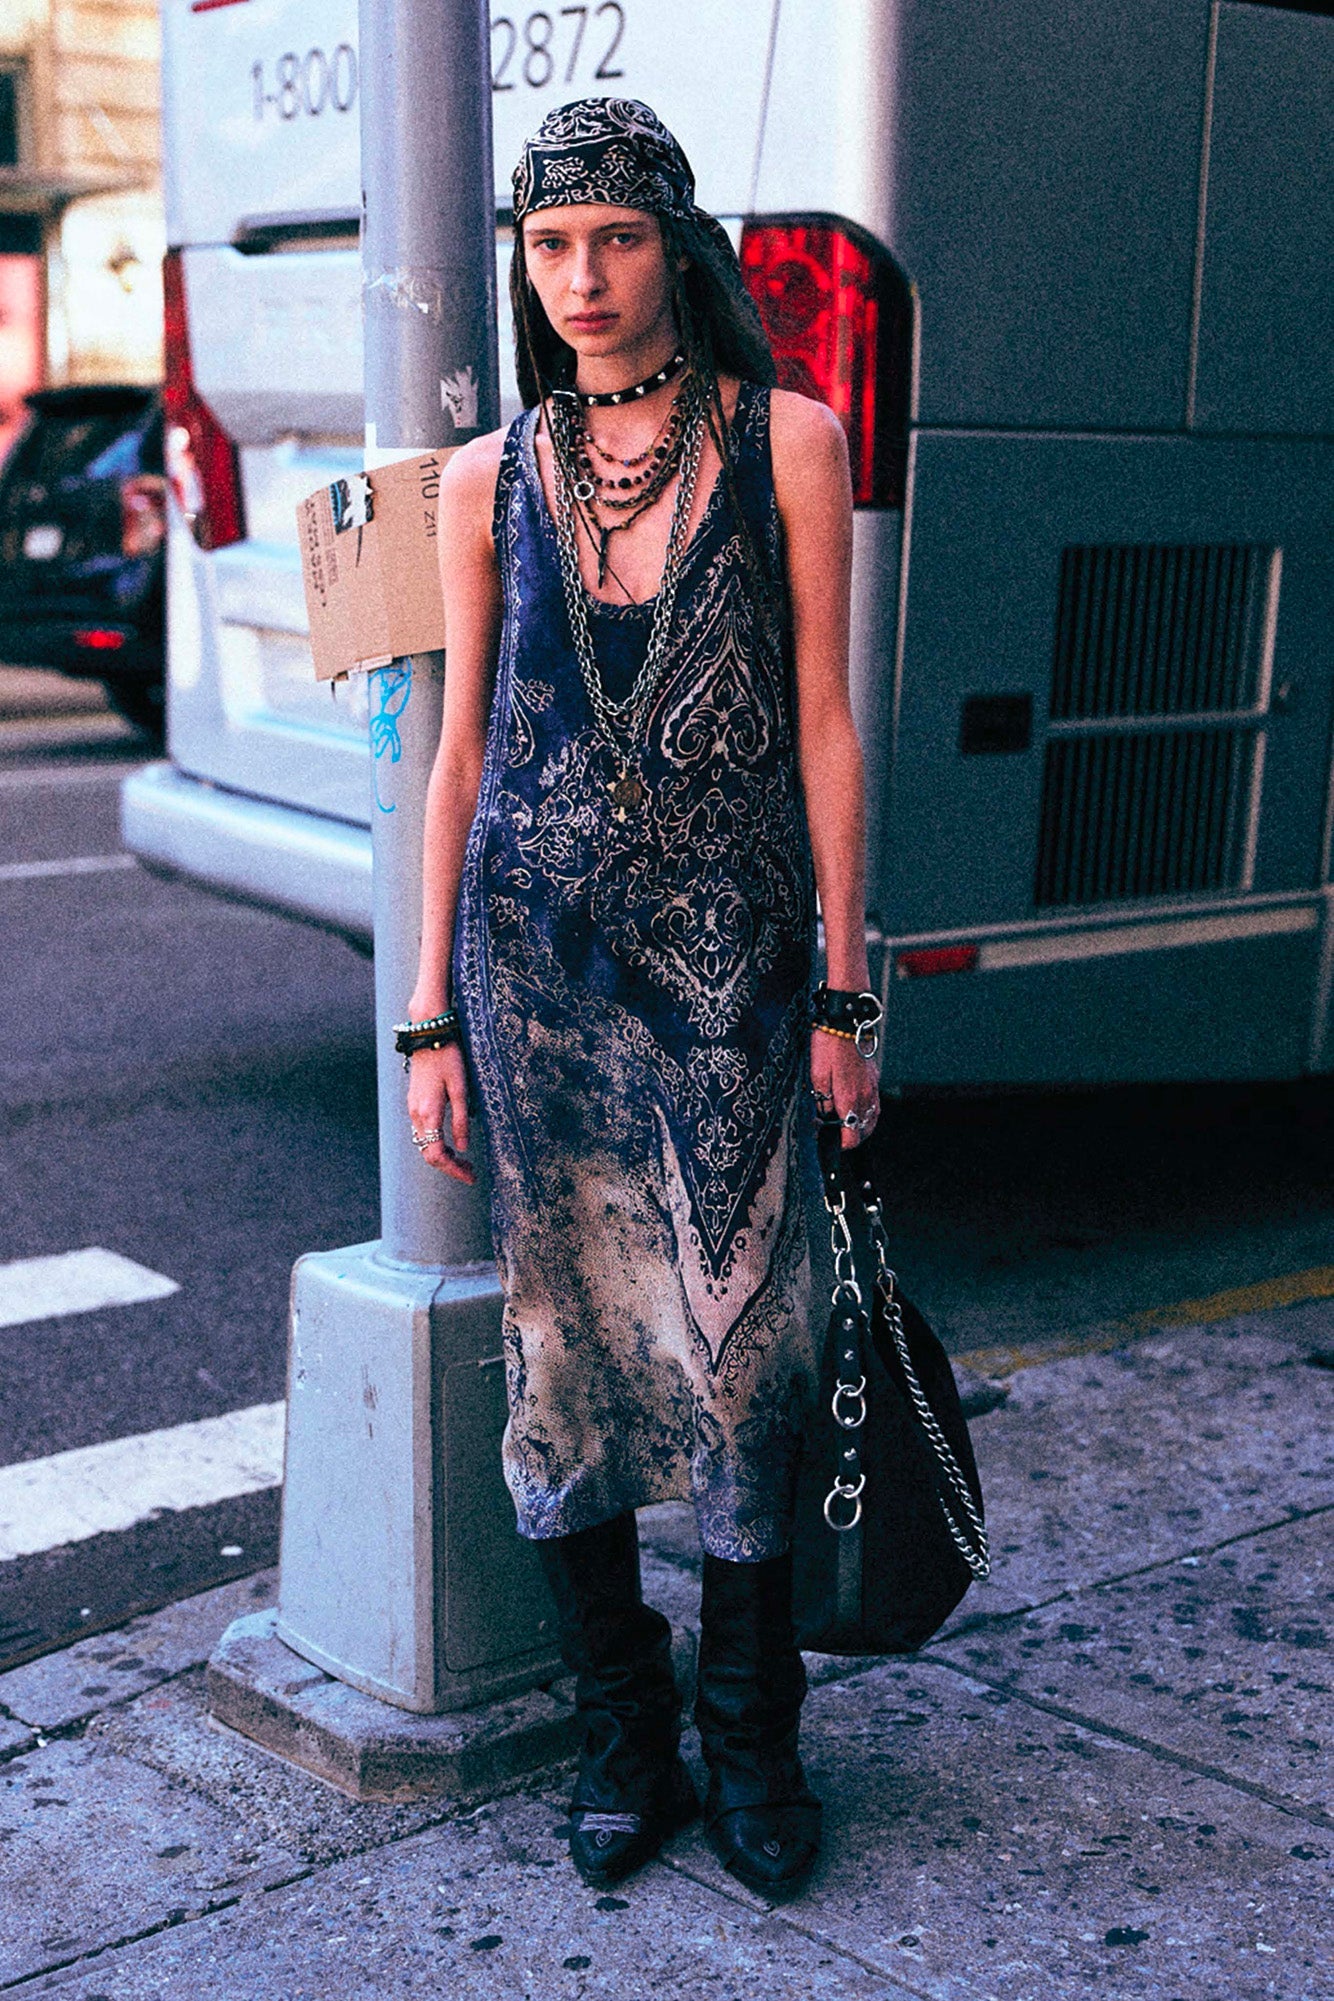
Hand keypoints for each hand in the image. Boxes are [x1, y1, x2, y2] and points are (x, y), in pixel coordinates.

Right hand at [406, 1041, 474, 1182]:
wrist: (429, 1035)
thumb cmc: (448, 1058)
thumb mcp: (461, 1089)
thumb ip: (461, 1120)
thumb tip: (464, 1148)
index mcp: (429, 1113)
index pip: (437, 1155)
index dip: (454, 1170)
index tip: (471, 1176)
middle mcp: (417, 1115)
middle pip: (428, 1154)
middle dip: (449, 1167)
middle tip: (470, 1172)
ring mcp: (413, 1109)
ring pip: (423, 1145)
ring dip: (442, 1157)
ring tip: (464, 1160)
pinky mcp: (414, 1103)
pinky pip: (422, 1133)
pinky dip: (436, 1144)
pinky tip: (451, 1142)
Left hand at [811, 1029, 878, 1148]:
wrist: (846, 1022)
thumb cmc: (828, 1046)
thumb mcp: (817, 1076)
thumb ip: (823, 1101)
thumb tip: (826, 1117)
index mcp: (850, 1099)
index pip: (851, 1137)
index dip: (839, 1145)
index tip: (827, 1139)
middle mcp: (865, 1097)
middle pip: (864, 1132)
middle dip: (849, 1138)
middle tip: (832, 1131)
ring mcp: (872, 1088)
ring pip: (872, 1120)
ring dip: (860, 1128)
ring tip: (844, 1124)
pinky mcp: (874, 1079)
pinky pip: (875, 1105)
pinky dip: (867, 1114)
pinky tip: (856, 1108)